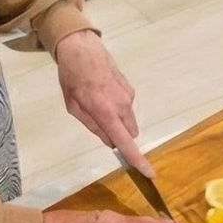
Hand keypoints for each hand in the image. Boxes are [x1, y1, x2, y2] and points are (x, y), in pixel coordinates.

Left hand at [53, 30, 152, 176]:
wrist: (82, 49)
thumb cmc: (72, 78)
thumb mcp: (74, 107)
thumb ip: (93, 126)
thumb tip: (110, 142)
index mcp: (106, 112)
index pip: (126, 142)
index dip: (137, 160)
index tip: (150, 174)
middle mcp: (123, 106)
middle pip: (129, 134)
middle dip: (118, 135)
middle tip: (96, 120)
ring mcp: (129, 96)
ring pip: (128, 121)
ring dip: (116, 120)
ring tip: (96, 102)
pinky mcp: (130, 89)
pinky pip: (126, 108)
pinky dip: (117, 108)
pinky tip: (103, 92)